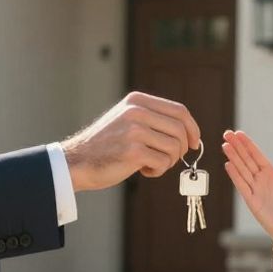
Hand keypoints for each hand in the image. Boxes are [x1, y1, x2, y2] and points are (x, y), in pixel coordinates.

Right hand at [62, 91, 199, 191]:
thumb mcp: (128, 119)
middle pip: (180, 129)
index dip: (192, 128)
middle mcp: (136, 112)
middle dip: (182, 148)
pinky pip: (163, 162)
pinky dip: (158, 170)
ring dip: (168, 161)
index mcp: (137, 101)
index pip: (179, 111)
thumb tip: (190, 131)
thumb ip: (153, 118)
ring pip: (174, 148)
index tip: (194, 142)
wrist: (78, 161)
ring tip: (151, 163)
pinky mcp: (133, 151)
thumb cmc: (107, 145)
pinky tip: (143, 170)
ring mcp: (135, 131)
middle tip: (171, 159)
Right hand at [221, 130, 272, 250]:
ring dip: (234, 158)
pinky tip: (229, 165)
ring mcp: (256, 191)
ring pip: (242, 170)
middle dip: (237, 147)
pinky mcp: (253, 202)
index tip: (238, 133)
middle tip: (227, 133)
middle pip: (246, 160)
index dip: (248, 144)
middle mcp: (261, 181)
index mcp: (271, 174)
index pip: (256, 156)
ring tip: (225, 145)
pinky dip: (235, 176)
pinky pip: (242, 186)